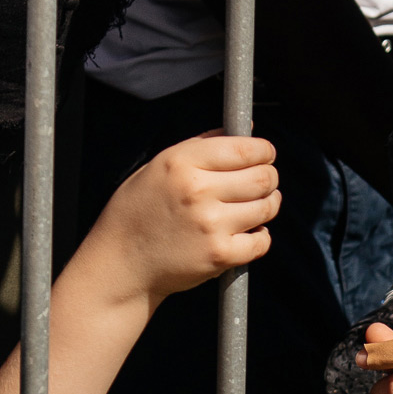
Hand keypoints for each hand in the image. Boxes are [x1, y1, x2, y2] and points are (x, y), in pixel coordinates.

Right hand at [90, 132, 280, 303]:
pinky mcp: (219, 256)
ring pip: (266, 208)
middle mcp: (198, 190)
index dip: (264, 150)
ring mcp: (210, 225)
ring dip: (269, 205)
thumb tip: (244, 130)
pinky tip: (251, 232)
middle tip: (265, 181)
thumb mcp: (159, 166)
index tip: (266, 154)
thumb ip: (201, 146)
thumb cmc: (139, 211)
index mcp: (182, 162)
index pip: (245, 148)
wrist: (122, 263)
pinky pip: (261, 242)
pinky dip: (261, 237)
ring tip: (259, 205)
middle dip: (270, 177)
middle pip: (262, 177)